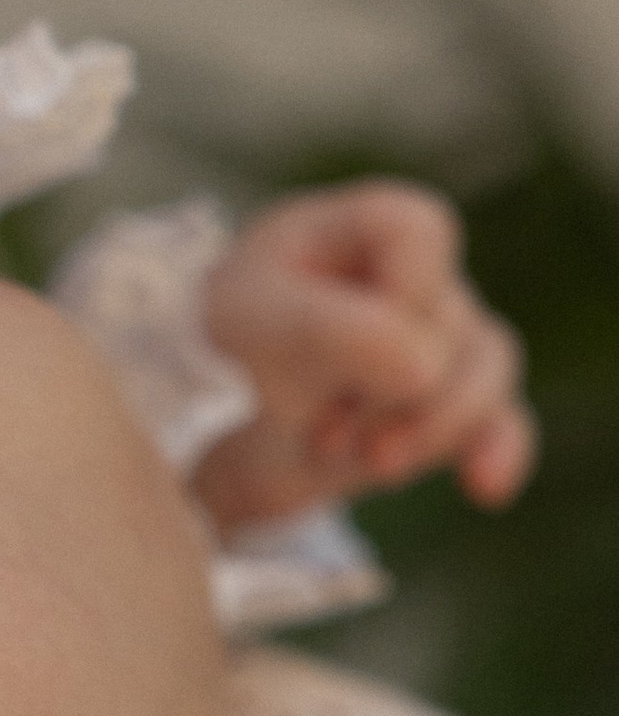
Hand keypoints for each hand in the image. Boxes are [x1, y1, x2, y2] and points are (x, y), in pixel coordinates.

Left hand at [193, 180, 533, 530]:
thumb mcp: (254, 325)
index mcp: (353, 230)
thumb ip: (336, 331)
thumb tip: (424, 367)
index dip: (398, 292)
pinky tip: (483, 486)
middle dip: (386, 388)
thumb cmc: (222, 347)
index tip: (343, 344)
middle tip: (321, 426)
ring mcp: (439, 337)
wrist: (210, 431)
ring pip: (486, 370)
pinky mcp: (449, 402)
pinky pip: (504, 420)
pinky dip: (495, 451)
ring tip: (363, 459)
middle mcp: (409, 275)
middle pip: (448, 320)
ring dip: (424, 428)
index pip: (419, 230)